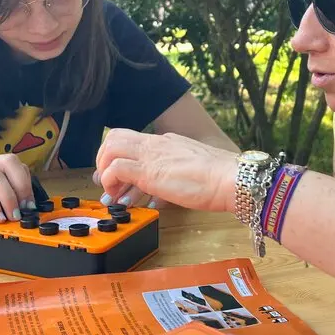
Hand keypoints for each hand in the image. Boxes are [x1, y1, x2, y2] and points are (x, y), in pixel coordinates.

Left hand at [95, 129, 238, 212]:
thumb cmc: (220, 179)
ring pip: (110, 147)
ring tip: (111, 190)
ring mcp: (151, 156)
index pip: (132, 140)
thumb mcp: (193, 169)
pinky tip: (119, 197)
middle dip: (104, 159)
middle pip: (115, 137)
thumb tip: (165, 187)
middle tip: (107, 181)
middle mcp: (156, 143)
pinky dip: (111, 182)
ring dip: (104, 170)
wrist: (230, 178)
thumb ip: (177, 172)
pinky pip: (115, 169)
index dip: (119, 156)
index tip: (117, 176)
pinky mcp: (148, 172)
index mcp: (166, 142)